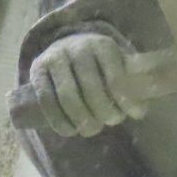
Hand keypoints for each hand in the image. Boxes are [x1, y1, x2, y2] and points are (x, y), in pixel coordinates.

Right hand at [27, 32, 145, 137]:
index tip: (131, 115)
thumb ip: (133, 83)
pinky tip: (70, 131)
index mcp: (103, 45)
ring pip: (68, 96)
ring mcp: (55, 57)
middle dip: (103, 112)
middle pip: (91, 88)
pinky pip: (46, 100)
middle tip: (111, 122)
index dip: (124, 101)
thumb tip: (139, 111)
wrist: (66, 45)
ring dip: (81, 119)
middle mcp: (78, 48)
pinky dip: (58, 120)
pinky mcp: (37, 69)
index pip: (116, 78)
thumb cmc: (99, 64)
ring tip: (91, 129)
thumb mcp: (119, 64)